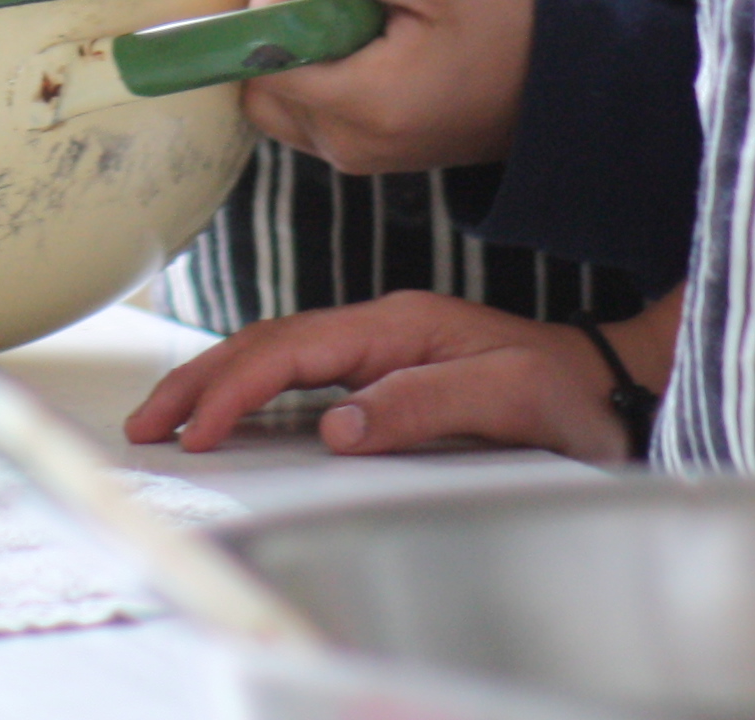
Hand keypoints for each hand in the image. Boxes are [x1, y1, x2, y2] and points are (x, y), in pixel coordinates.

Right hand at [126, 288, 662, 463]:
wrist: (608, 384)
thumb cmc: (565, 392)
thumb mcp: (506, 397)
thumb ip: (421, 405)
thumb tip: (335, 426)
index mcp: (397, 324)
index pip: (292, 350)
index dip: (235, 387)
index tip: (197, 429)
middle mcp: (379, 328)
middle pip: (267, 343)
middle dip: (200, 380)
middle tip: (146, 422)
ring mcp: (379, 346)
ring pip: (276, 354)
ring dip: (216, 382)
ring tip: (167, 416)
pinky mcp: (383, 371)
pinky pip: (299, 373)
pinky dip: (250, 389)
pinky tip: (229, 411)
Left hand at [235, 0, 534, 173]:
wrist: (557, 89)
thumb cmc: (503, 23)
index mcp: (364, 105)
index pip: (261, 54)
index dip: (281, 3)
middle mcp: (348, 144)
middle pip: (259, 80)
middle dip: (285, 29)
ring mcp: (354, 156)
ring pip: (277, 97)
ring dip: (301, 52)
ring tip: (368, 24)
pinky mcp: (362, 155)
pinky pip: (306, 112)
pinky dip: (319, 74)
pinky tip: (370, 48)